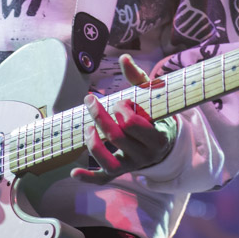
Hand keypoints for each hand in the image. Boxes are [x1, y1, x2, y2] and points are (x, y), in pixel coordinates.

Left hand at [70, 54, 176, 184]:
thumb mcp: (150, 96)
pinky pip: (103, 179)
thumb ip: (137, 77)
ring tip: (87, 128)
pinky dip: (88, 178)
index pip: (131, 123)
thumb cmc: (154, 114)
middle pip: (116, 137)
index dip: (121, 109)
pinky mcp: (120, 172)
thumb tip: (124, 57)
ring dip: (93, 144)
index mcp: (157, 137)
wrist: (165, 142)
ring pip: (108, 162)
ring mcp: (132, 166)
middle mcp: (145, 156)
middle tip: (92, 102)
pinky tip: (73, 172)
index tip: (121, 101)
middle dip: (101, 117)